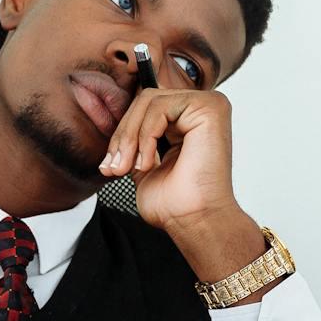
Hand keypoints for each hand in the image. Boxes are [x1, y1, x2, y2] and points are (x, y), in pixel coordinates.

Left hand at [97, 88, 268, 287]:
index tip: (110, 165)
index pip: (145, 106)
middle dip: (123, 136)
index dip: (123, 133)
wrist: (195, 221)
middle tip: (115, 167)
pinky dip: (146, 137)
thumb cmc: (176, 203)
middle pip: (144, 100)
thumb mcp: (143, 165)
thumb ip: (136, 141)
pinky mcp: (210, 108)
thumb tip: (116, 130)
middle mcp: (201, 108)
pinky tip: (149, 163)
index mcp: (188, 119)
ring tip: (130, 168)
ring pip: (148, 102)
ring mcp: (208, 105)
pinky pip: (159, 108)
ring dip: (131, 138)